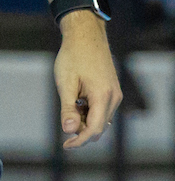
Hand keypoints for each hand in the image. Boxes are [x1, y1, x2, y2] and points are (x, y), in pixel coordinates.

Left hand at [54, 13, 122, 148]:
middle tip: (64, 123)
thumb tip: (69, 131)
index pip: (94, 130)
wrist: (85, 36)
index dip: (79, 141)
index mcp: (103, 97)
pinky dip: (90, 113)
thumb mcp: (65, 83)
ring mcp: (115, 94)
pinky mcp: (113, 90)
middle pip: (99, 128)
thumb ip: (68, 108)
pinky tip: (77, 102)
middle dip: (81, 132)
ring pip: (101, 119)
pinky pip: (103, 110)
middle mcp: (114, 98)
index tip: (65, 145)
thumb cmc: (73, 57)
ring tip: (69, 105)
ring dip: (85, 121)